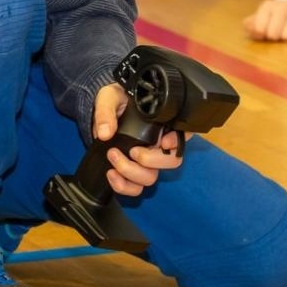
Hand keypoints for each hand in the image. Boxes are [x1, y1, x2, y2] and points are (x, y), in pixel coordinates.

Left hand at [92, 83, 182, 197]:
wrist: (102, 115)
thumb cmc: (113, 101)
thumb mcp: (109, 97)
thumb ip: (107, 111)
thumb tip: (105, 132)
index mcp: (161, 123)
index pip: (183, 133)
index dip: (177, 141)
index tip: (163, 142)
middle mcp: (158, 143)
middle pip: (171, 161)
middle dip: (151, 160)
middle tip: (132, 151)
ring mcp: (146, 159)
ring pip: (151, 177)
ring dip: (132, 172)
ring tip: (113, 156)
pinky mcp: (132, 171)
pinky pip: (135, 188)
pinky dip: (123, 186)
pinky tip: (111, 174)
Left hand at [243, 0, 286, 40]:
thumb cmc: (278, 19)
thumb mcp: (262, 20)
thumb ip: (252, 25)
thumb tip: (249, 26)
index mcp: (267, 6)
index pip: (259, 28)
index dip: (262, 34)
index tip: (266, 30)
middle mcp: (282, 5)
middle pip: (273, 34)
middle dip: (276, 37)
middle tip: (279, 32)